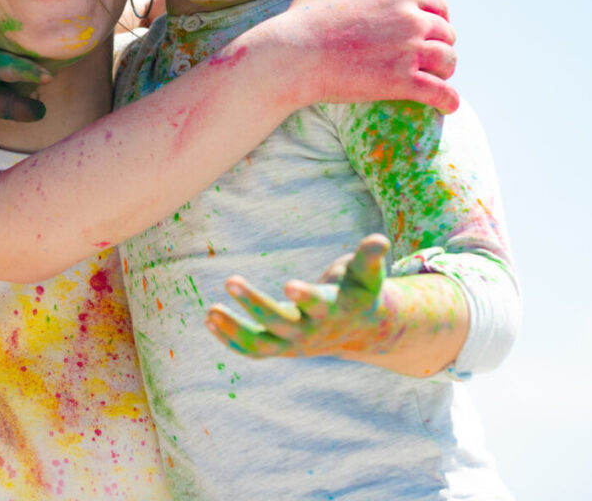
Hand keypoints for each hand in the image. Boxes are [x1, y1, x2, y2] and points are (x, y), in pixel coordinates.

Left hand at [206, 234, 390, 358]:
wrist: (363, 330)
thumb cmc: (361, 291)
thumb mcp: (369, 274)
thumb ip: (370, 257)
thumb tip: (381, 240)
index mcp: (332, 310)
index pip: (317, 305)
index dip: (304, 296)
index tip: (287, 284)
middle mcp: (312, 332)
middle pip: (279, 323)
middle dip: (254, 302)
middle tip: (230, 279)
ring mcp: (295, 344)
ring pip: (260, 344)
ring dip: (234, 328)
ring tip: (210, 311)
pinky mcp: (282, 349)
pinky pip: (253, 350)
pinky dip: (231, 338)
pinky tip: (210, 320)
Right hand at [273, 0, 458, 112]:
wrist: (292, 56)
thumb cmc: (305, 18)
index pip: (438, 6)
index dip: (438, 21)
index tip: (431, 34)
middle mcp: (411, 18)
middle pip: (446, 34)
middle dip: (441, 45)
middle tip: (430, 59)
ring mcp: (409, 50)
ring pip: (448, 61)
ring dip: (446, 71)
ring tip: (438, 79)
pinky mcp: (402, 81)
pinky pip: (441, 93)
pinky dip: (449, 101)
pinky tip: (447, 106)